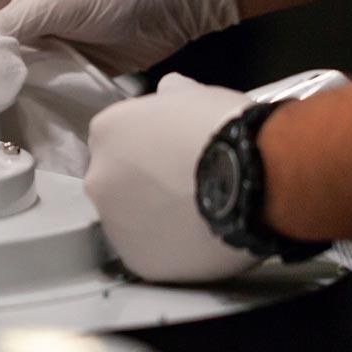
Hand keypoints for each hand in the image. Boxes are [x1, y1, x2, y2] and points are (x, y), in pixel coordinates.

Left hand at [84, 73, 262, 282]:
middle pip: (118, 182)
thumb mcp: (198, 94)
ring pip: (132, 222)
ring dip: (156, 218)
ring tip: (197, 213)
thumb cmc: (225, 131)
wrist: (251, 178)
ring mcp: (115, 224)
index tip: (172, 154)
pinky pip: (151, 254)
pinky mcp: (139, 261)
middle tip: (186, 185)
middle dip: (147, 185)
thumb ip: (172, 95)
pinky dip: (171, 249)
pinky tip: (198, 237)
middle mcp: (99, 178)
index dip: (149, 147)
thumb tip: (170, 90)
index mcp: (107, 131)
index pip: (117, 140)